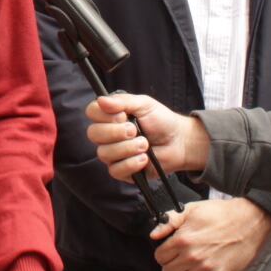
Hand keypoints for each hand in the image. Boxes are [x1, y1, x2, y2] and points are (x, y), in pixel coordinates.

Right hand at [85, 93, 208, 179]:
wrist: (179, 141)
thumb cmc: (161, 121)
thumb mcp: (144, 104)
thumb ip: (123, 101)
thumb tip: (101, 100)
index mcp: (110, 116)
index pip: (92, 113)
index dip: (104, 115)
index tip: (123, 115)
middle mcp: (107, 135)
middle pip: (93, 134)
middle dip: (116, 132)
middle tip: (135, 130)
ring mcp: (113, 154)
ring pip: (104, 153)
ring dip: (127, 148)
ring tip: (145, 145)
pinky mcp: (122, 171)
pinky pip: (115, 170)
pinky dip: (131, 164)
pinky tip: (144, 159)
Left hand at [148, 198, 270, 270]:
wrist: (250, 222)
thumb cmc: (221, 214)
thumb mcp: (193, 210)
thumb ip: (170, 221)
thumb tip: (154, 234)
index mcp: (183, 240)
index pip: (160, 257)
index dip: (164, 253)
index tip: (172, 250)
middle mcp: (193, 257)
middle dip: (173, 264)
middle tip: (183, 257)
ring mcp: (206, 270)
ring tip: (194, 265)